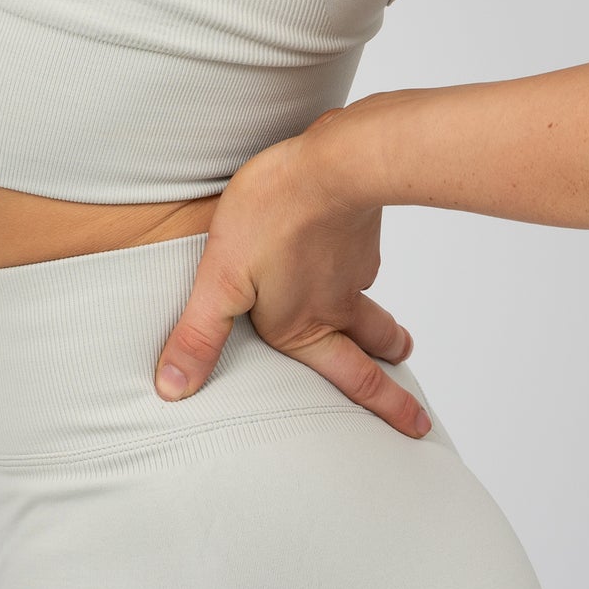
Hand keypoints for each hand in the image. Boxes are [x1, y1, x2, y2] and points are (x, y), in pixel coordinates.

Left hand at [151, 108, 433, 438]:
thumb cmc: (273, 215)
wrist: (334, 161)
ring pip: (369, 299)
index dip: (385, 404)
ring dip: (381, 321)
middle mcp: (337, 302)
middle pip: (373, 344)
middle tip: (414, 398)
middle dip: (391, 372)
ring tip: (388, 331)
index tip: (417, 426)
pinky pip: (361, 255)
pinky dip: (359, 263)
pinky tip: (346, 247)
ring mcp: (354, 264)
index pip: (352, 377)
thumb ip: (199, 334)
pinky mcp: (360, 228)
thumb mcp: (220, 277)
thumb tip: (172, 390)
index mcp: (303, 325)